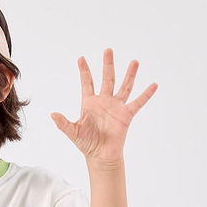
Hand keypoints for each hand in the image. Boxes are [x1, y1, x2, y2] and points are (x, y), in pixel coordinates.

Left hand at [51, 49, 156, 165]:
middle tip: (108, 50)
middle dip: (107, 65)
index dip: (84, 71)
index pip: (87, 83)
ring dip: (129, 74)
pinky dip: (146, 95)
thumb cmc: (86, 144)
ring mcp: (116, 107)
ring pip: (124, 86)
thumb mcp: (73, 132)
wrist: (100, 156)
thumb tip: (52, 115)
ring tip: (134, 62)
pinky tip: (153, 85)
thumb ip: (63, 123)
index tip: (81, 58)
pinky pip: (137, 103)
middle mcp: (104, 102)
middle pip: (107, 78)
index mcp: (90, 103)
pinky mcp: (126, 115)